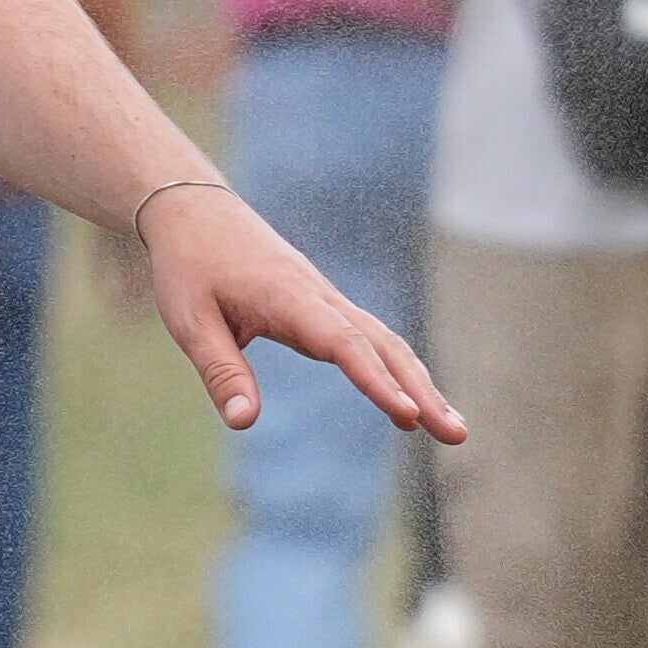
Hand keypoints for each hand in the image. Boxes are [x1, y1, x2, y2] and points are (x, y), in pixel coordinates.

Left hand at [147, 180, 458, 447]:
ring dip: (420, 385)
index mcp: (289, 298)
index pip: (343, 343)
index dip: (377, 381)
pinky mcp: (324, 307)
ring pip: (386, 343)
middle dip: (423, 391)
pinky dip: (397, 371)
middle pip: (384, 346)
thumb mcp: (191, 321)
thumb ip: (220, 371)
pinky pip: (371, 341)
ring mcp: (327, 301)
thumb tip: (244, 422)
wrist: (196, 211)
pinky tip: (410, 406)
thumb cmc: (190, 265)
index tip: (408, 415)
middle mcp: (320, 297)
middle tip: (457, 436)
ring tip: (451, 431)